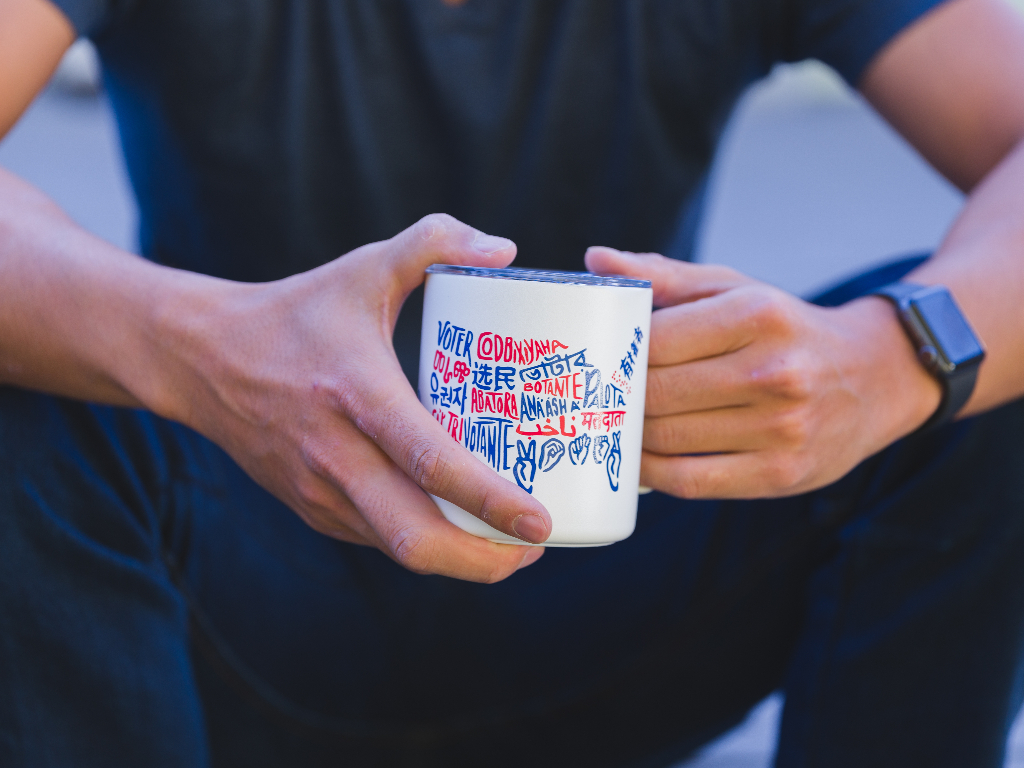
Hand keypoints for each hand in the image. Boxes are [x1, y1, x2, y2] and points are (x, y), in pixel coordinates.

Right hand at [148, 214, 549, 580]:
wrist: (202, 359)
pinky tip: (460, 532)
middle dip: (484, 558)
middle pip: (415, 537)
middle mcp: (335, 453)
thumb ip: (434, 241)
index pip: (428, 461)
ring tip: (512, 548)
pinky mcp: (311, 509)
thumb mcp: (364, 266)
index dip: (489, 500)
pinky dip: (425, 546)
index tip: (540, 522)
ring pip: (398, 550)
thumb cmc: (296, 312)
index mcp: (356, 393)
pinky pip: (377, 541)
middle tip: (536, 548)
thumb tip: (506, 250)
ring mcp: (318, 490)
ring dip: (460, 560)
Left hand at [585, 248, 942, 498]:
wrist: (875, 377)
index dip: (615, 352)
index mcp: (757, 315)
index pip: (655, 340)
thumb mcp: (734, 288)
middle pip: (657, 392)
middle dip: (615, 395)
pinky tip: (640, 457)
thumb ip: (664, 277)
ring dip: (629, 434)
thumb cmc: (785, 328)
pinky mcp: (782, 474)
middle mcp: (774, 372)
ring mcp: (782, 428)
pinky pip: (691, 481)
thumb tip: (595, 260)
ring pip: (667, 438)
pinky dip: (653, 472)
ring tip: (611, 422)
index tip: (597, 357)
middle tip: (593, 394)